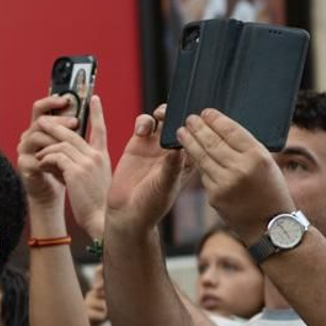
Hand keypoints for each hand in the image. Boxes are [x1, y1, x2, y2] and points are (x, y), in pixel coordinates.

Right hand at [16, 95, 69, 206]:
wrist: (53, 192)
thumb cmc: (64, 168)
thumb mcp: (72, 147)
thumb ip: (75, 130)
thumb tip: (92, 109)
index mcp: (41, 128)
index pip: (41, 108)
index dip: (51, 101)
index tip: (67, 99)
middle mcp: (29, 135)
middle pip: (40, 120)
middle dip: (59, 121)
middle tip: (76, 123)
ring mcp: (24, 149)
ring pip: (37, 136)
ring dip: (55, 139)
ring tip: (70, 145)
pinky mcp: (24, 164)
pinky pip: (36, 157)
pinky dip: (51, 159)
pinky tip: (63, 163)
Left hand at [36, 96, 111, 239]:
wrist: (101, 220)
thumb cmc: (97, 205)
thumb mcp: (94, 180)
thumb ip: (84, 166)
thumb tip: (64, 158)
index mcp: (103, 157)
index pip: (101, 129)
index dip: (98, 113)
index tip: (95, 98)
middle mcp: (96, 156)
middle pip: (72, 132)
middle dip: (54, 126)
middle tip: (42, 122)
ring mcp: (87, 162)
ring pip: (61, 143)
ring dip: (46, 148)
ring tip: (39, 155)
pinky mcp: (76, 171)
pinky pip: (55, 156)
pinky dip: (46, 159)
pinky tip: (41, 164)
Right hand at [105, 105, 188, 235]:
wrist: (126, 212)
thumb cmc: (151, 205)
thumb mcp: (165, 186)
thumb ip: (172, 166)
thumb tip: (179, 147)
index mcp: (188, 161)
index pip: (198, 137)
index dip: (198, 126)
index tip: (195, 119)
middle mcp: (173, 151)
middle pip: (181, 123)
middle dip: (180, 114)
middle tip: (175, 114)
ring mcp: (156, 146)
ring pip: (164, 119)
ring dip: (163, 113)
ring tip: (160, 116)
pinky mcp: (138, 143)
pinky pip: (144, 123)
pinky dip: (144, 121)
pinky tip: (141, 131)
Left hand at [175, 109, 294, 236]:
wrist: (270, 227)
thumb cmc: (271, 191)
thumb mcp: (267, 163)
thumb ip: (247, 148)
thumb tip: (223, 129)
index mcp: (257, 156)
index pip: (231, 131)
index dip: (215, 120)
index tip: (206, 112)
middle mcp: (240, 169)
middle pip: (212, 141)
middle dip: (198, 128)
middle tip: (189, 119)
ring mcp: (225, 184)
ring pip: (202, 157)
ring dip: (190, 142)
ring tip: (182, 132)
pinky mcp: (214, 196)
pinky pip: (203, 174)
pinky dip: (197, 162)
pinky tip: (191, 154)